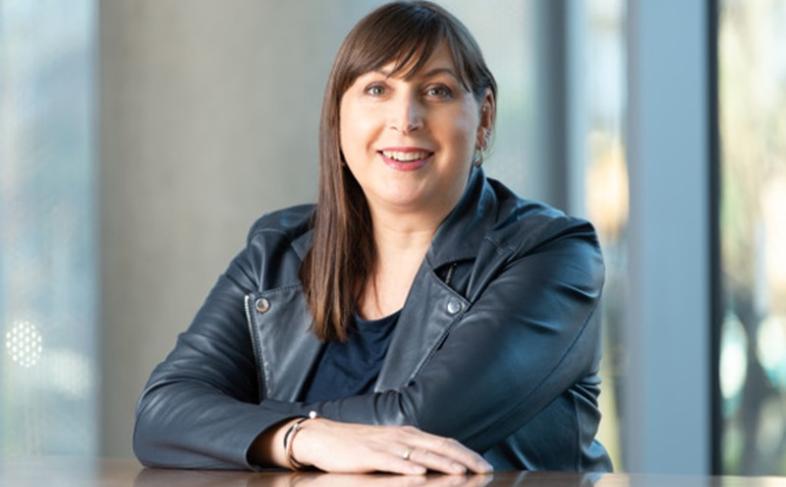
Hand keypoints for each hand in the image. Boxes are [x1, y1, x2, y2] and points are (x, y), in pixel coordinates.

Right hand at [291, 418, 493, 474]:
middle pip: (440, 446)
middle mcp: (402, 436)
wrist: (324, 437)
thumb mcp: (390, 445)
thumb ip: (411, 452)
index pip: (444, 442)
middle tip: (484, 469)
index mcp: (409, 434)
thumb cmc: (358, 445)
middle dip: (464, 458)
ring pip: (420, 453)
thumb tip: (436, 463)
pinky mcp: (370, 455)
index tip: (485, 465)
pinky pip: (392, 461)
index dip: (466, 453)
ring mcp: (386, 445)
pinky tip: (420, 473)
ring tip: (462, 472)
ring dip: (443, 463)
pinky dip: (408, 467)